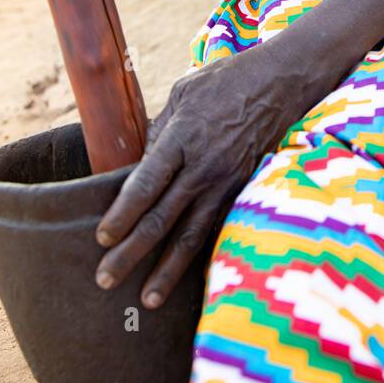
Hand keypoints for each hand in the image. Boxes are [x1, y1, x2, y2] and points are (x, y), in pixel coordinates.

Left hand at [94, 48, 307, 304]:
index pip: (145, 183)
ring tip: (146, 300)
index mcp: (182, 137)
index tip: (102, 238)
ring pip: (192, 235)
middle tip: (105, 281)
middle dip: (131, 253)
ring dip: (166, 271)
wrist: (281, 83)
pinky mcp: (243, 191)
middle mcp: (204, 166)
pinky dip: (199, 258)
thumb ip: (158, 133)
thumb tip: (136, 167)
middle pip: (162, 218)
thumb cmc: (226, 82)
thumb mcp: (183, 95)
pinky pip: (217, 229)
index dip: (122, 214)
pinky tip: (187, 282)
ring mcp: (227, 182)